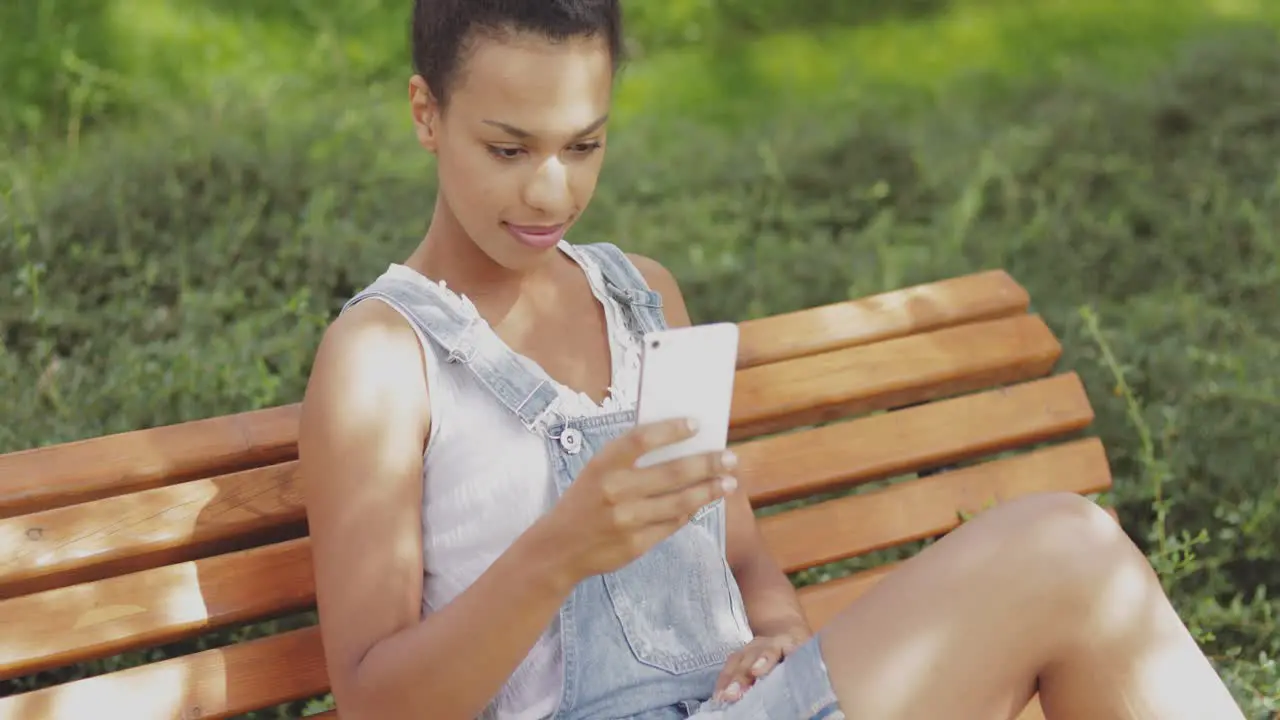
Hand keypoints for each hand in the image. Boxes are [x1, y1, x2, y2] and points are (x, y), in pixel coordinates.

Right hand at [538, 417, 738, 583]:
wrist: (559, 549)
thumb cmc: (584, 501)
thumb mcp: (596, 472)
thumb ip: (629, 460)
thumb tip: (680, 445)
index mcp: (602, 466)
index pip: (641, 440)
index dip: (671, 430)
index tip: (696, 424)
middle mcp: (615, 491)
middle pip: (672, 473)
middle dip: (707, 464)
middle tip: (731, 458)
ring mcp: (627, 520)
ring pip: (680, 502)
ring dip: (709, 491)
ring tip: (729, 482)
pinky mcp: (636, 545)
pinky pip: (672, 524)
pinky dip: (689, 512)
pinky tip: (702, 503)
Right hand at [713, 633, 806, 702]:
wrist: (786, 630)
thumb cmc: (801, 652)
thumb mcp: (809, 657)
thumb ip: (805, 670)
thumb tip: (806, 691)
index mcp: (787, 642)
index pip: (775, 648)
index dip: (765, 658)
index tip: (757, 671)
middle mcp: (765, 643)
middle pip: (751, 657)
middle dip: (741, 675)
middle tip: (734, 693)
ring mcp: (750, 649)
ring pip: (737, 661)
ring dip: (729, 680)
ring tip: (722, 697)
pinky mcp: (739, 656)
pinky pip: (728, 667)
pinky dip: (722, 682)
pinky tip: (718, 696)